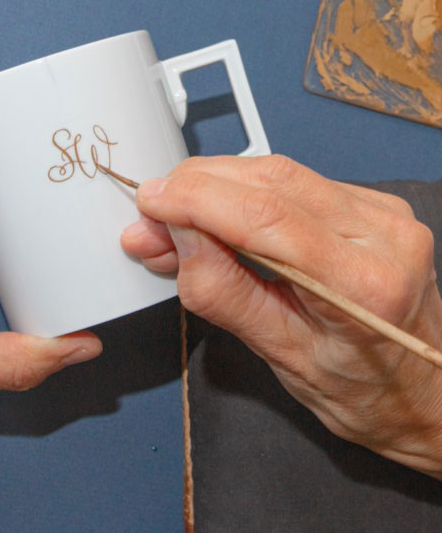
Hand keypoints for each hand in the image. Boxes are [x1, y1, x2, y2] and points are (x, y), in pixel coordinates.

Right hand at [121, 154, 441, 477]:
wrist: (427, 391)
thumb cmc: (365, 392)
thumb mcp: (283, 358)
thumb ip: (225, 292)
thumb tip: (177, 235)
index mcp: (366, 283)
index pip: (264, 217)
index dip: (195, 200)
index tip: (150, 204)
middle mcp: (382, 232)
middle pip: (268, 180)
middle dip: (195, 189)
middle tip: (150, 218)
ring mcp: (381, 211)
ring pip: (276, 172)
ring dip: (213, 188)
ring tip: (172, 222)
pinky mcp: (369, 202)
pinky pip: (291, 180)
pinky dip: (241, 193)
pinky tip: (214, 215)